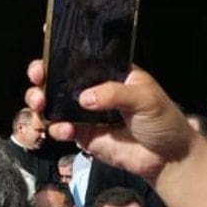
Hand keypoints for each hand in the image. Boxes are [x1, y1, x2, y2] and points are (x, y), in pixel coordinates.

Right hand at [24, 60, 195, 181]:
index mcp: (109, 73)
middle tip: (38, 77)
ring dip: (40, 101)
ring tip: (40, 104)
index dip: (60, 51)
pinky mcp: (83, 135)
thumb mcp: (145, 98)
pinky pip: (61, 129)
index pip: (82, 57)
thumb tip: (84, 98)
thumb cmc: (163, 120)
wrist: (168, 159)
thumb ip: (114, 93)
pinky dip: (56, 129)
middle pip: (59, 78)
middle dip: (42, 75)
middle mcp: (93, 89)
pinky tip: (64, 130)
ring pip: (53, 103)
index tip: (45, 48)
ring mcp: (85, 113)